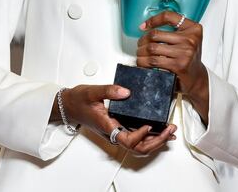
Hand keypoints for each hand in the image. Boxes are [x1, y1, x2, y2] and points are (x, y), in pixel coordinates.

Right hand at [60, 84, 176, 154]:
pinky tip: (160, 130)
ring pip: (139, 146)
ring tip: (169, 131)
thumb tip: (125, 92)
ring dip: (155, 141)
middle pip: (137, 148)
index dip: (141, 135)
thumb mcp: (92, 92)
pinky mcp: (119, 128)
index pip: (128, 140)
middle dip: (156, 141)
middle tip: (169, 129)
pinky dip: (150, 136)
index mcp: (108, 127)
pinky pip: (137, 138)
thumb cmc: (78, 101)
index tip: (149, 124)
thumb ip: (109, 90)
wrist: (68, 106)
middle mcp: (114, 133)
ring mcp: (117, 132)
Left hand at [136, 12, 208, 97]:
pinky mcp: (179, 66)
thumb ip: (173, 30)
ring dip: (141, 53)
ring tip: (140, 55)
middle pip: (155, 35)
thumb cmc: (188, 57)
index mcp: (193, 28)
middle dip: (142, 41)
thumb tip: (146, 26)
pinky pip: (155, 61)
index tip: (143, 26)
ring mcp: (185, 53)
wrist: (197, 77)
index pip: (169, 16)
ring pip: (152, 48)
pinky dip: (145, 63)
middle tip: (140, 46)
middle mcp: (190, 39)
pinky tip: (144, 63)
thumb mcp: (186, 39)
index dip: (153, 20)